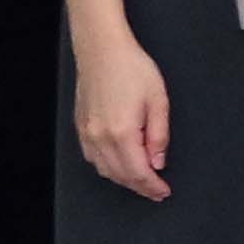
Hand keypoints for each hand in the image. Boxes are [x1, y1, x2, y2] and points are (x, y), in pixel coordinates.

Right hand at [72, 36, 172, 202]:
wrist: (103, 51)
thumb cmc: (132, 68)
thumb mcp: (158, 100)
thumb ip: (159, 136)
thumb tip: (158, 161)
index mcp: (122, 132)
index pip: (138, 172)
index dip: (152, 187)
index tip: (163, 192)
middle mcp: (100, 137)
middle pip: (120, 176)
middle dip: (140, 187)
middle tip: (156, 191)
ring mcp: (87, 133)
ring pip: (104, 170)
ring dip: (124, 180)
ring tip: (142, 180)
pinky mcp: (80, 127)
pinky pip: (93, 158)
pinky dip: (108, 168)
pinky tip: (120, 165)